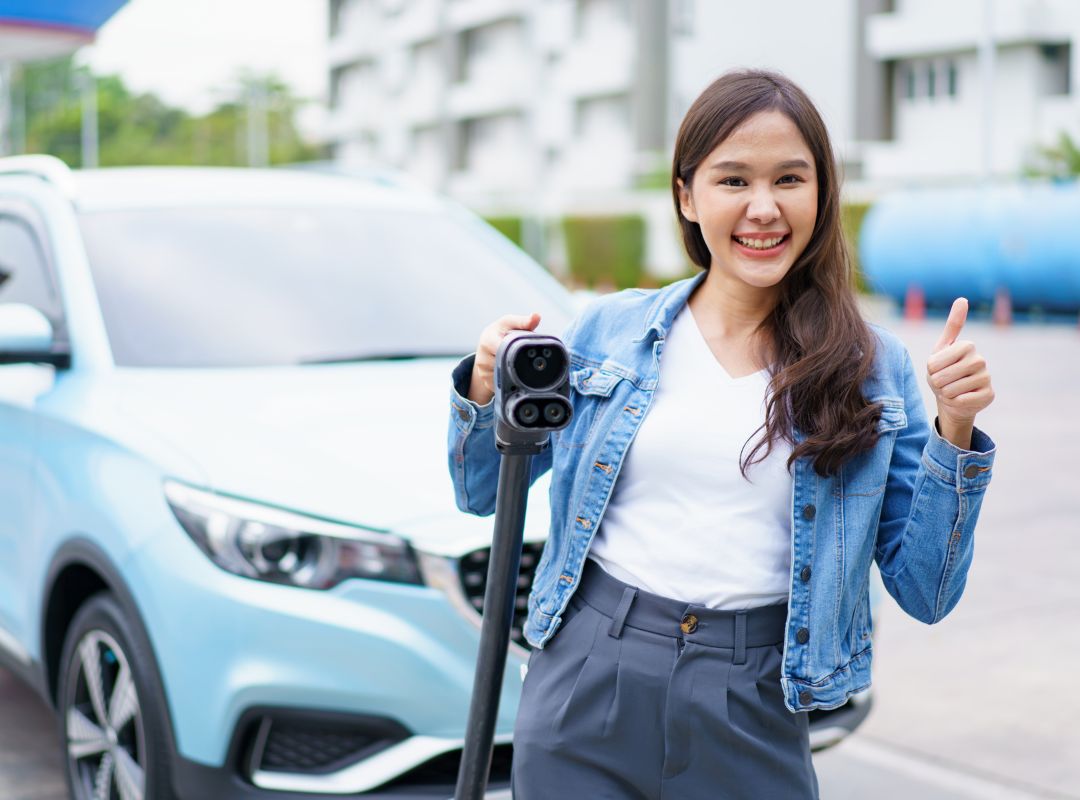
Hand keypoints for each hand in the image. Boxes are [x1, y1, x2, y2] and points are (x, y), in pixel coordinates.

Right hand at [468, 312, 540, 404]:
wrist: (485, 345)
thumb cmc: (500, 332)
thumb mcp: (509, 323)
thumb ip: (524, 321)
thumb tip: (537, 316)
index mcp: (488, 340)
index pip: (503, 349)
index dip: (515, 351)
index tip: (525, 352)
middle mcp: (482, 357)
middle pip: (506, 365)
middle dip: (517, 362)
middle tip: (526, 358)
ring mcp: (483, 371)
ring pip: (505, 376)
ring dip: (514, 372)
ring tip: (517, 362)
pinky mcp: (485, 382)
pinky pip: (503, 384)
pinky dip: (510, 380)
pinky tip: (512, 372)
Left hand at [926, 298, 994, 442]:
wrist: (951, 398)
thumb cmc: (943, 371)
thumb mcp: (941, 348)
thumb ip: (952, 325)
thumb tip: (963, 299)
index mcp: (967, 346)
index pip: (936, 362)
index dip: (931, 369)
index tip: (937, 368)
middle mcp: (980, 360)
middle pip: (944, 376)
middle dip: (937, 382)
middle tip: (942, 382)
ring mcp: (986, 378)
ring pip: (953, 390)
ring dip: (945, 393)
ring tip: (950, 389)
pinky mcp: (989, 395)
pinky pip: (963, 400)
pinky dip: (955, 402)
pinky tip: (960, 399)